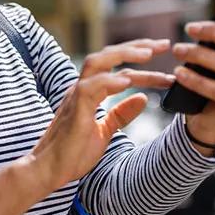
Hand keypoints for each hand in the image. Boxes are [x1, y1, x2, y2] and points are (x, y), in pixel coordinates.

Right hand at [29, 39, 173, 190]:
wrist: (50, 170)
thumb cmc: (73, 152)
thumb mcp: (105, 131)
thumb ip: (121, 114)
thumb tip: (143, 98)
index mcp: (90, 91)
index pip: (118, 68)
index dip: (140, 60)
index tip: (163, 56)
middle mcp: (82, 87)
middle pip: (108, 55)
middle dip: (136, 47)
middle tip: (164, 45)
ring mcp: (76, 95)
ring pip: (98, 62)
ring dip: (124, 55)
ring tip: (148, 54)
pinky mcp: (74, 107)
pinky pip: (91, 87)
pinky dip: (109, 81)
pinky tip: (128, 80)